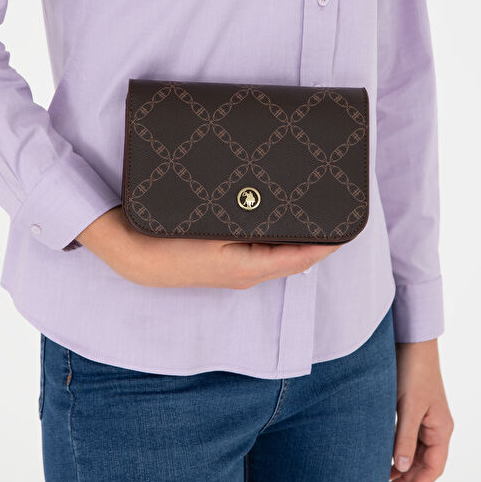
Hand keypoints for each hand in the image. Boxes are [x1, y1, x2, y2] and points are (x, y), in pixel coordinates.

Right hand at [76, 205, 340, 288]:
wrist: (133, 256)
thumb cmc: (169, 244)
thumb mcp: (211, 229)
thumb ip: (245, 222)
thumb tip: (276, 207)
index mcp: (249, 268)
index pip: (301, 258)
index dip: (327, 244)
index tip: (347, 226)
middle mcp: (246, 274)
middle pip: (293, 257)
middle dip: (316, 240)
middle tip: (334, 216)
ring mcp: (234, 271)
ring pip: (277, 255)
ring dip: (296, 240)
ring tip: (311, 216)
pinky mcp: (222, 264)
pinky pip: (260, 253)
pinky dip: (276, 241)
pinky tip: (274, 223)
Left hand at [387, 338, 453, 481]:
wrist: (410, 342)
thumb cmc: (413, 371)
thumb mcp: (409, 407)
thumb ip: (404, 438)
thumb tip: (401, 468)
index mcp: (441, 428)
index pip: (434, 467)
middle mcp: (435, 426)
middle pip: (423, 463)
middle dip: (406, 479)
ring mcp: (425, 418)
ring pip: (414, 452)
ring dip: (400, 466)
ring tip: (380, 480)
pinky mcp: (412, 409)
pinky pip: (407, 438)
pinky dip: (396, 449)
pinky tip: (382, 456)